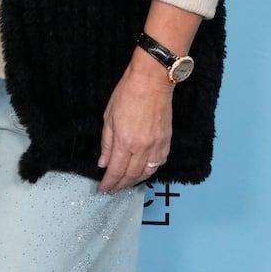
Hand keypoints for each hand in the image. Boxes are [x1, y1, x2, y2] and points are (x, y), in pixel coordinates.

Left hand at [96, 53, 173, 192]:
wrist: (152, 82)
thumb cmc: (127, 95)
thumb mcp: (108, 117)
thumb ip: (106, 143)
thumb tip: (103, 163)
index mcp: (124, 142)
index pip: (116, 170)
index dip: (109, 183)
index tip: (104, 188)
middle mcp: (142, 148)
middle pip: (131, 175)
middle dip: (121, 185)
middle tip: (113, 189)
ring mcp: (157, 146)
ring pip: (147, 172)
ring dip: (135, 181)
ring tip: (126, 183)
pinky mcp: (167, 142)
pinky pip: (159, 163)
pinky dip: (150, 171)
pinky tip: (143, 171)